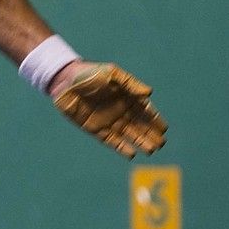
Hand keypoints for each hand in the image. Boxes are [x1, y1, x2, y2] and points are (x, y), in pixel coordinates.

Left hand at [50, 61, 166, 158]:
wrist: (64, 80)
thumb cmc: (89, 74)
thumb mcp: (111, 74)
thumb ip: (130, 83)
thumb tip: (149, 93)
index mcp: (126, 97)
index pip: (145, 111)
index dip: (155, 120)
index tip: (164, 129)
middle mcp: (120, 110)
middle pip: (140, 125)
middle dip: (151, 134)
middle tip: (161, 143)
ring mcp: (109, 120)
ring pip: (129, 135)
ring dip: (141, 142)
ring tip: (152, 150)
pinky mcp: (96, 129)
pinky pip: (112, 141)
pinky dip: (122, 148)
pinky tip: (132, 154)